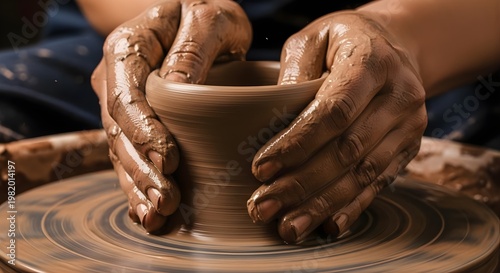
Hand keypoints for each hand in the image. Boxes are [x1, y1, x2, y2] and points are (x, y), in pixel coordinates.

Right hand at [91, 0, 251, 231]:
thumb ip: (192, 49)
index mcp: (126, 50)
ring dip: (138, 187)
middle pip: (120, 133)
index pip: (127, 98)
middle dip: (142, 171)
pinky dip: (138, 187)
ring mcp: (123, 104)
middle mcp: (116, 80)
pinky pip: (131, 157)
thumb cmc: (205, 16)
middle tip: (166, 201)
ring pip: (122, 152)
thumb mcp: (209, 19)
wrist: (195, 20)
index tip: (170, 160)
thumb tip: (177, 88)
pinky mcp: (136, 124)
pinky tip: (148, 213)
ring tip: (158, 216)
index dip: (145, 133)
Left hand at [247, 12, 426, 242]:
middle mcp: (399, 95)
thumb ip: (293, 70)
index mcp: (373, 62)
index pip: (334, 111)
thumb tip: (271, 114)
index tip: (261, 169)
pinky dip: (352, 207)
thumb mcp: (312, 38)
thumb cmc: (342, 41)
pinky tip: (327, 225)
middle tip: (264, 206)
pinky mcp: (409, 147)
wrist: (392, 46)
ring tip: (289, 226)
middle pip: (348, 150)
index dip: (297, 144)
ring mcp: (409, 125)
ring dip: (322, 204)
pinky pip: (380, 183)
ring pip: (363, 174)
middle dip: (302, 183)